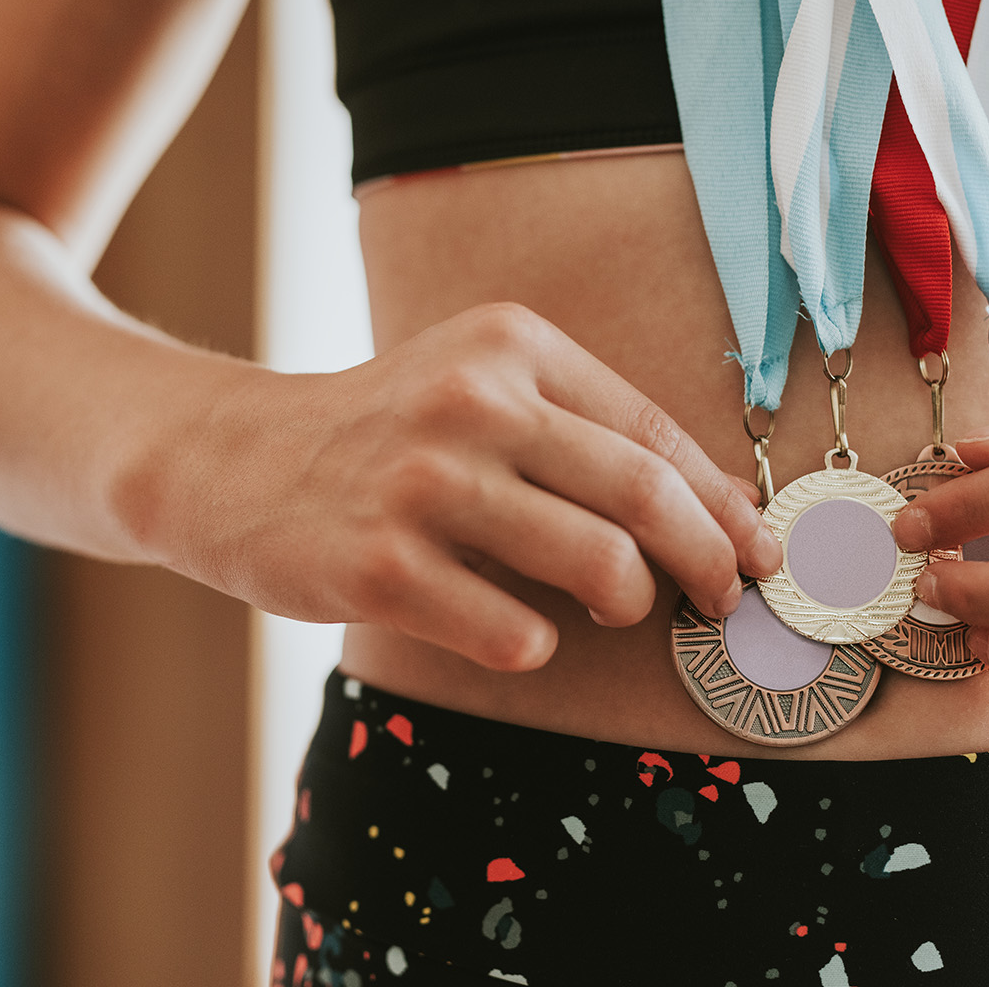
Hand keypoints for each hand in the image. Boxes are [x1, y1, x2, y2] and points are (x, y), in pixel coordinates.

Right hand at [176, 302, 781, 671]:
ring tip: (616, 605)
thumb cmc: (380, 434)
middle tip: (724, 596)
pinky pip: (510, 631)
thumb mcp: (472, 387)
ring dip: (629, 599)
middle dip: (707, 557)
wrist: (231, 460)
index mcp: (507, 344)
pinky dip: (536, 644)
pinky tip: (521, 634)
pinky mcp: (378, 568)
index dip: (720, 500)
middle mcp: (469, 401)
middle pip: (642, 492)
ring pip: (595, 562)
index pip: (650, 429)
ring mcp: (421, 485)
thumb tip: (713, 509)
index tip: (757, 547)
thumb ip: (574, 428)